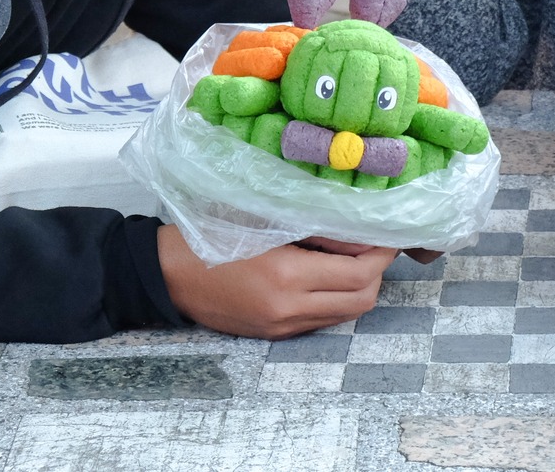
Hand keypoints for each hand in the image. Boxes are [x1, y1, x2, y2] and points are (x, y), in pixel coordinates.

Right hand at [158, 225, 397, 337]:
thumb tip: (359, 231)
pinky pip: (323, 320)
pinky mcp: (274, 334)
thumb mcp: (267, 220)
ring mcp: (281, 326)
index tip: (385, 231)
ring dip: (360, 287)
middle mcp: (287, 309)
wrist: (169, 275)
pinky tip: (330, 274)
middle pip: (361, 299)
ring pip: (346, 314)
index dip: (381, 252)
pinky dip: (338, 298)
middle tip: (374, 243)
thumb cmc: (214, 235)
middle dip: (377, 270)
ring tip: (354, 256)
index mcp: (286, 276)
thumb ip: (317, 228)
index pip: (358, 274)